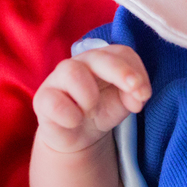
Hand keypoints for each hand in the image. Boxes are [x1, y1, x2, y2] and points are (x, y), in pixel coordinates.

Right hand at [32, 45, 151, 154]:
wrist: (76, 134)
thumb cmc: (101, 110)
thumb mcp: (123, 104)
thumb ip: (134, 95)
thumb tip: (138, 96)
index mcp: (103, 60)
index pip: (122, 53)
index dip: (136, 70)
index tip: (144, 94)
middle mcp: (80, 62)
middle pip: (98, 56)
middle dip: (120, 72)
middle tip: (134, 90)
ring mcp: (58, 78)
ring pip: (73, 72)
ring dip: (89, 96)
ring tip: (90, 110)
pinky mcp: (42, 98)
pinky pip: (55, 102)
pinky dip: (70, 116)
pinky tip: (75, 121)